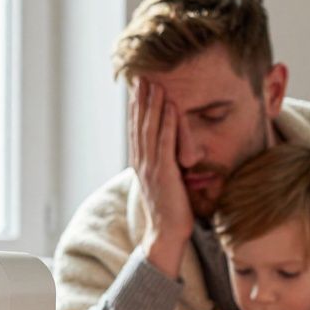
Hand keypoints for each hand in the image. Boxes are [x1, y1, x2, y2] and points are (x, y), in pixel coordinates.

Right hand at [128, 80, 192, 277]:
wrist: (166, 234)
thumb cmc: (171, 210)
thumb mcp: (166, 181)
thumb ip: (166, 164)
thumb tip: (172, 151)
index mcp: (141, 163)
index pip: (138, 128)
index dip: (137, 106)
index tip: (139, 86)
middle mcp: (142, 162)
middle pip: (140, 124)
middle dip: (141, 99)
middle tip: (141, 75)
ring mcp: (151, 167)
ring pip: (150, 129)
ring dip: (152, 104)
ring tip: (154, 83)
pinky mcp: (164, 173)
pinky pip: (165, 143)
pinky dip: (166, 123)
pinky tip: (169, 106)